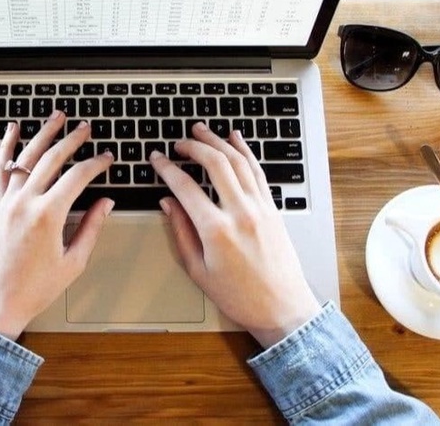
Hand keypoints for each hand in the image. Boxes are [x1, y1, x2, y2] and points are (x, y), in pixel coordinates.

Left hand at [0, 110, 114, 338]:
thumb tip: (105, 204)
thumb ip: (91, 228)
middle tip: (86, 128)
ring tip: (57, 118)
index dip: (96, 164)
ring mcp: (6, 202)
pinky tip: (13, 131)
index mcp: (48, 215)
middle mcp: (25, 202)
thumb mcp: (72, 262)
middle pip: (52, 158)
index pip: (78, 177)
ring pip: (26, 157)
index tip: (107, 158)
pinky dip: (6, 147)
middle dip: (72, 140)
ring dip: (43, 134)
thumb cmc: (32, 290)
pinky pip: (0, 170)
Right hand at [150, 122, 320, 347]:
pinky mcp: (273, 208)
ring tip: (201, 130)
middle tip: (178, 143)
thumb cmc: (239, 297)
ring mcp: (260, 208)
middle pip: (215, 163)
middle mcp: (240, 213)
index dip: (166, 168)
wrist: (282, 308)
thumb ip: (181, 232)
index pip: (185, 187)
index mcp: (216, 231)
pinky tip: (235, 139)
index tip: (157, 159)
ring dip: (218, 141)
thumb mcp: (198, 270)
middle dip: (193, 146)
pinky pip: (257, 171)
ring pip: (238, 161)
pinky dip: (245, 151)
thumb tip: (168, 203)